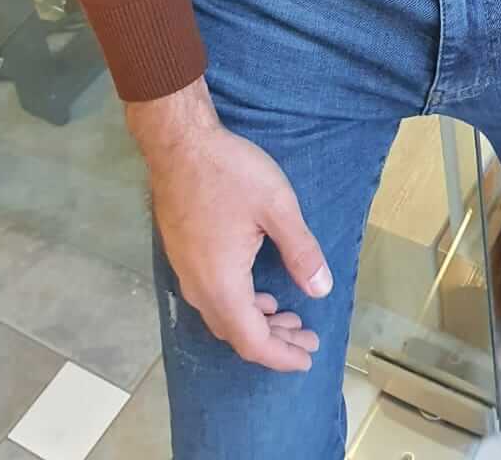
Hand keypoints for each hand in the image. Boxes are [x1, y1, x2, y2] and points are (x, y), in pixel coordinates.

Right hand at [126, 78, 329, 370]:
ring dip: (257, 322)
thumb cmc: (230, 173)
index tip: (308, 357)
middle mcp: (199, 288)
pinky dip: (240, 304)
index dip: (282, 355)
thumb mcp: (277, 207)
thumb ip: (301, 251)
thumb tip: (321, 290)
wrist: (179, 144)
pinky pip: (213, 297)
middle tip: (307, 336)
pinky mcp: (183, 255)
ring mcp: (186, 272)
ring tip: (289, 315)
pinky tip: (259, 289)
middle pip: (237, 333)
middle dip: (274, 341)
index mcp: (222, 284)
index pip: (253, 341)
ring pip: (223, 315)